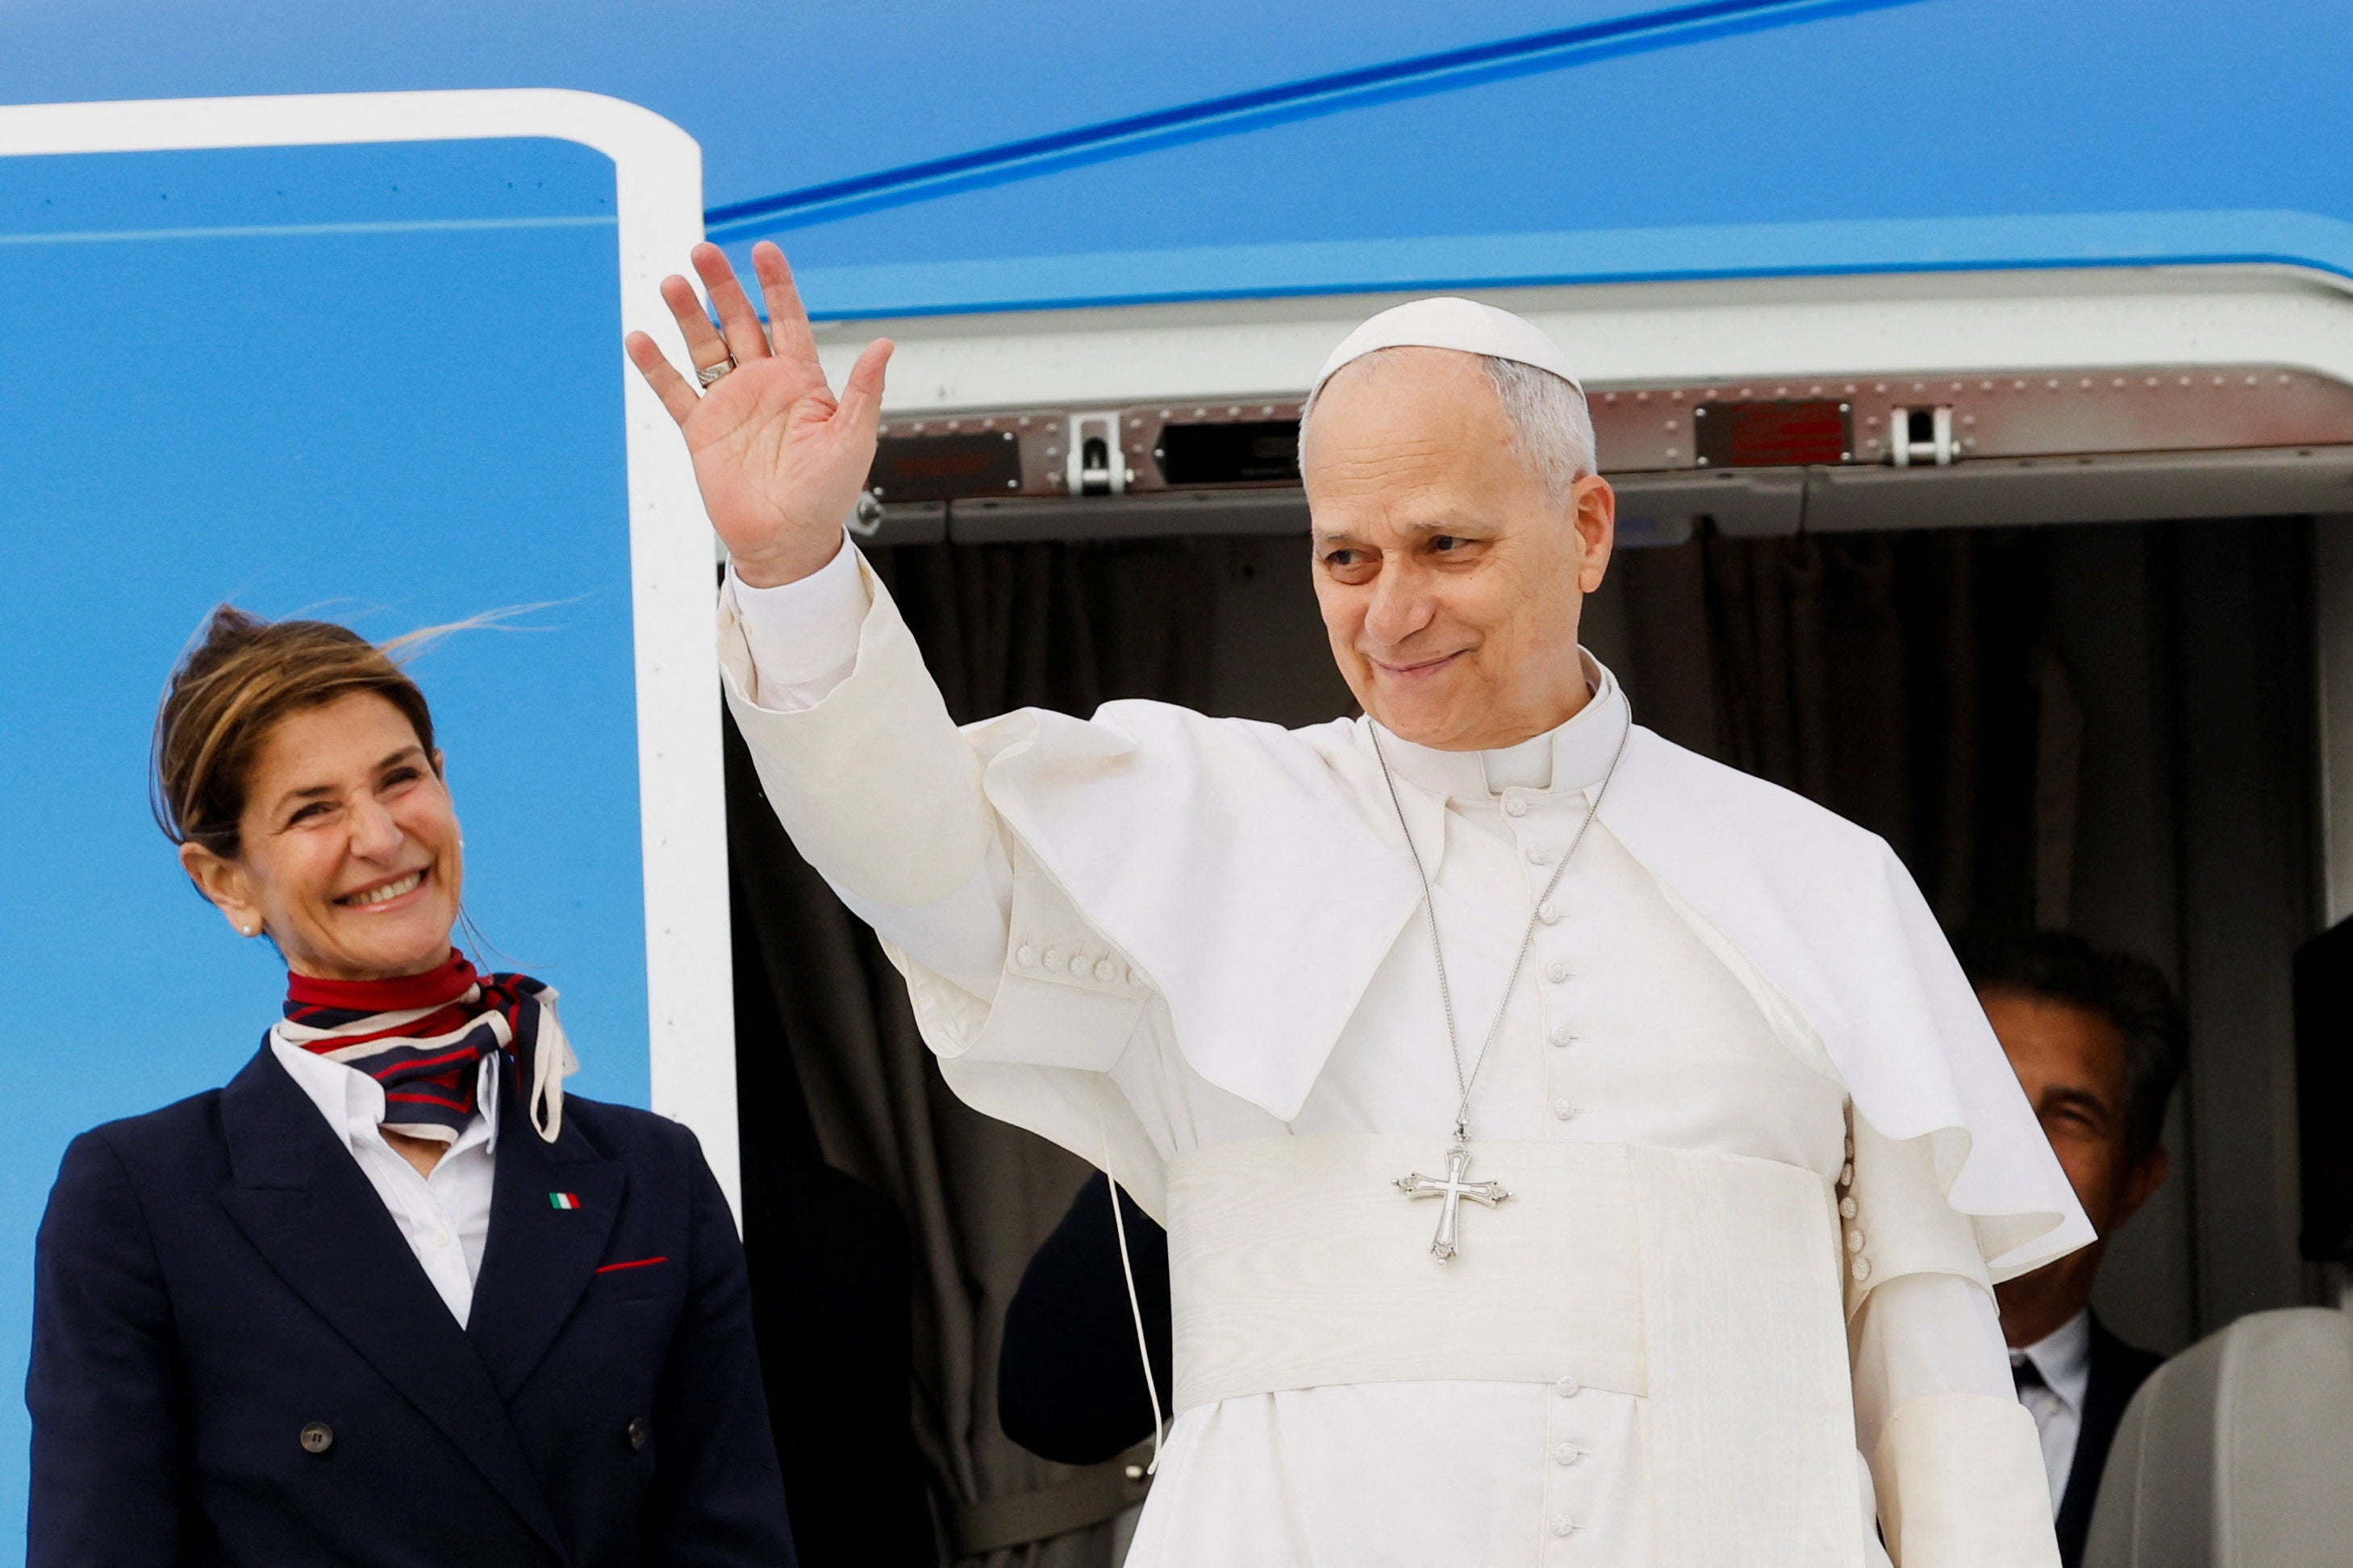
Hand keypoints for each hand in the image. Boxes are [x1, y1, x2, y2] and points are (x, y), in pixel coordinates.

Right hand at [626, 241, 892, 587]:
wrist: (788, 541)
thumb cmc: (828, 494)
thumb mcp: (854, 440)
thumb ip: (864, 391)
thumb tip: (885, 344)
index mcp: (802, 380)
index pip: (787, 319)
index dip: (776, 285)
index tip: (763, 250)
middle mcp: (763, 383)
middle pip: (740, 321)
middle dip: (722, 287)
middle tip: (702, 251)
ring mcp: (729, 404)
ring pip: (704, 347)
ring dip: (687, 315)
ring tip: (671, 283)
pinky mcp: (700, 430)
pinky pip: (674, 391)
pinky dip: (656, 366)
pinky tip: (640, 338)